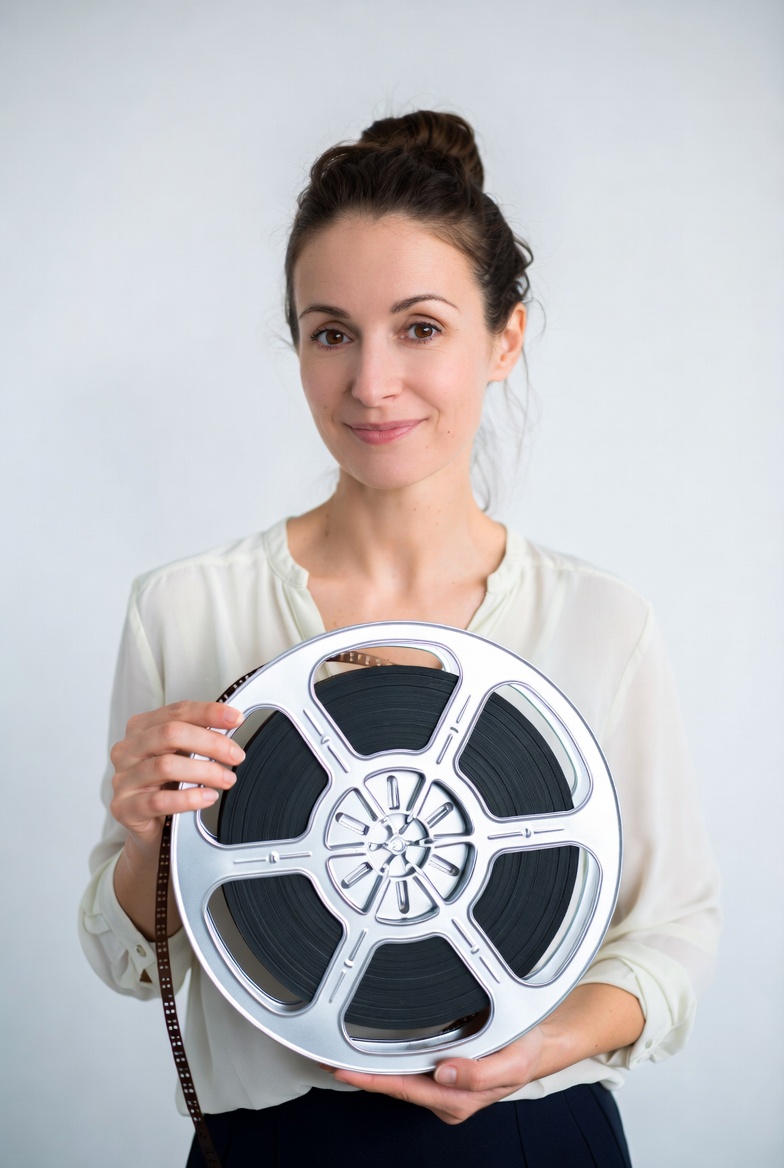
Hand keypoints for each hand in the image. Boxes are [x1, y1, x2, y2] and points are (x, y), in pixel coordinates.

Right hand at [110, 701, 244, 937]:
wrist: (152, 832)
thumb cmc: (168, 787)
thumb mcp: (182, 756)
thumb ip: (198, 738)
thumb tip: (232, 723)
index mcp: (141, 729)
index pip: (177, 711)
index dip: (208, 712)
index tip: (236, 718)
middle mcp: (128, 750)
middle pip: (170, 734)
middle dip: (210, 742)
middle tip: (236, 755)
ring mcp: (122, 779)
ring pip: (165, 766)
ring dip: (204, 771)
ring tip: (227, 779)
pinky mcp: (124, 807)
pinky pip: (157, 801)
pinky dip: (188, 798)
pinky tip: (207, 798)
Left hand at [328, 1027, 545, 1124]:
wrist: (542, 1046)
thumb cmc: (527, 1052)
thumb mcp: (513, 1060)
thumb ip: (480, 1073)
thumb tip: (444, 1074)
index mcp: (457, 1098)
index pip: (403, 1087)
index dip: (369, 1079)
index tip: (341, 1070)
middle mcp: (446, 1097)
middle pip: (396, 1085)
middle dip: (361, 1075)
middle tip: (326, 1058)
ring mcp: (445, 1088)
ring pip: (402, 1078)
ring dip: (373, 1069)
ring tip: (341, 1056)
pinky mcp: (445, 1076)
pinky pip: (412, 1070)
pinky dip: (391, 1063)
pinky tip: (375, 1056)